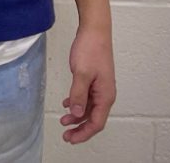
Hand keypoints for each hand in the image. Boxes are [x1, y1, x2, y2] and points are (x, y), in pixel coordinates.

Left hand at [60, 25, 115, 142]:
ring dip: (77, 116)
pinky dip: (77, 103)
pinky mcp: (94, 80)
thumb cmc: (91, 49)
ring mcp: (100, 87)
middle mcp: (105, 94)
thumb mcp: (81, 73)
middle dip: (80, 128)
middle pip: (94, 118)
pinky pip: (87, 97)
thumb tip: (77, 113)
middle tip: (65, 135)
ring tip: (63, 120)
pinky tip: (67, 104)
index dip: (84, 133)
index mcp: (105, 95)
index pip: (97, 122)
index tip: (71, 138)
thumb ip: (79, 94)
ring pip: (89, 108)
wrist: (94, 31)